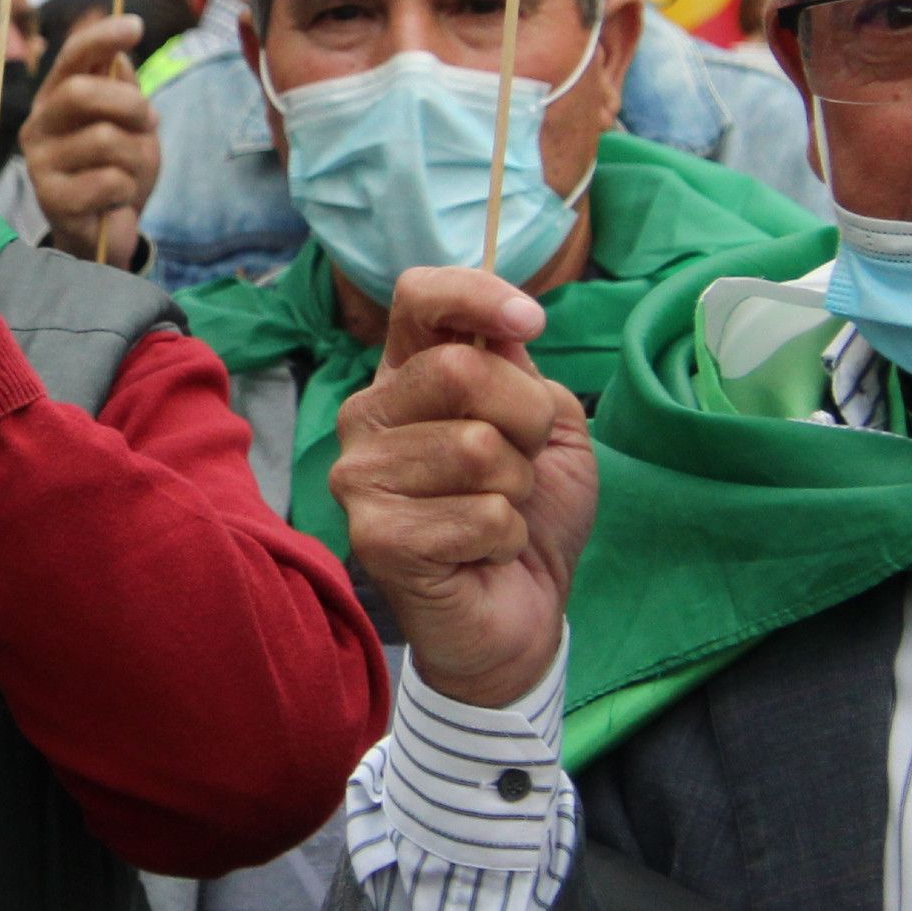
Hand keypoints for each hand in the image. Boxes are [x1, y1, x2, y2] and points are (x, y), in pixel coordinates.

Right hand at [20, 13, 157, 267]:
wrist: (106, 233)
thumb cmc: (117, 170)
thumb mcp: (129, 126)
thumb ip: (123, 89)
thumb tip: (119, 56)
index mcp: (56, 98)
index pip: (72, 57)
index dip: (101, 37)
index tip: (136, 25)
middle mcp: (39, 125)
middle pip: (81, 92)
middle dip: (129, 103)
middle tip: (149, 121)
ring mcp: (40, 163)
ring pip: (104, 139)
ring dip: (137, 155)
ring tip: (133, 171)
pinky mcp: (51, 199)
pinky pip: (108, 181)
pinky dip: (128, 189)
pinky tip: (118, 199)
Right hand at [328, 266, 590, 707]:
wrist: (520, 615)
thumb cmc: (527, 514)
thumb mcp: (550, 429)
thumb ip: (523, 373)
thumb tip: (505, 328)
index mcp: (408, 374)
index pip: (419, 297)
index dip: (476, 295)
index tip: (531, 323)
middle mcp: (370, 414)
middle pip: (459, 369)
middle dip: (525, 419)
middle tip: (522, 464)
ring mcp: (361, 475)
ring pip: (476, 447)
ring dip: (517, 488)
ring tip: (499, 513)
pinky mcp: (374, 536)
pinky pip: (480, 513)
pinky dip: (507, 537)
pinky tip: (484, 553)